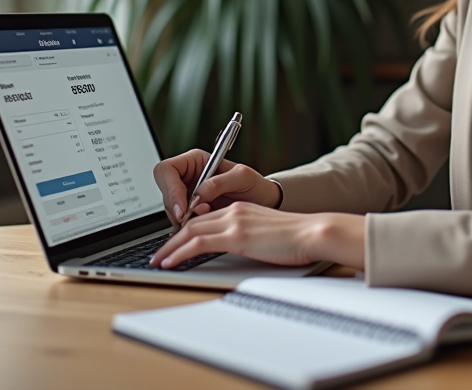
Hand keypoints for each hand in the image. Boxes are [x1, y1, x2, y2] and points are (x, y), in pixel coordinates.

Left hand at [149, 202, 364, 269]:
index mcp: (241, 210)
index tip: (175, 244)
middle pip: (192, 223)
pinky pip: (198, 243)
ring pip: (190, 232)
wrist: (313, 232)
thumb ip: (251, 238)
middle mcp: (234, 211)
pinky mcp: (236, 235)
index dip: (186, 232)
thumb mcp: (268, 235)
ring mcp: (234, 221)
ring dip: (170, 247)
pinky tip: (170, 262)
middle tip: (159, 254)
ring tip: (158, 261)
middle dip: (171, 239)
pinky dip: (179, 252)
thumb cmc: (299, 238)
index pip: (205, 219)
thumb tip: (242, 252)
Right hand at [152, 150, 281, 225]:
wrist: (264, 202)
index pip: (167, 170)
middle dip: (175, 206)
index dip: (170, 189)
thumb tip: (198, 195)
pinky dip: (188, 226)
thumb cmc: (255, 184)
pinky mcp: (192, 211)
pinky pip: (179, 219)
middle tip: (189, 217)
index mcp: (196, 161)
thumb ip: (218, 182)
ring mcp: (188, 193)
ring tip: (206, 215)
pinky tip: (203, 223)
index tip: (183, 208)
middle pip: (164, 190)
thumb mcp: (242, 177)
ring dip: (183, 217)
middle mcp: (188, 176)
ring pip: (170, 207)